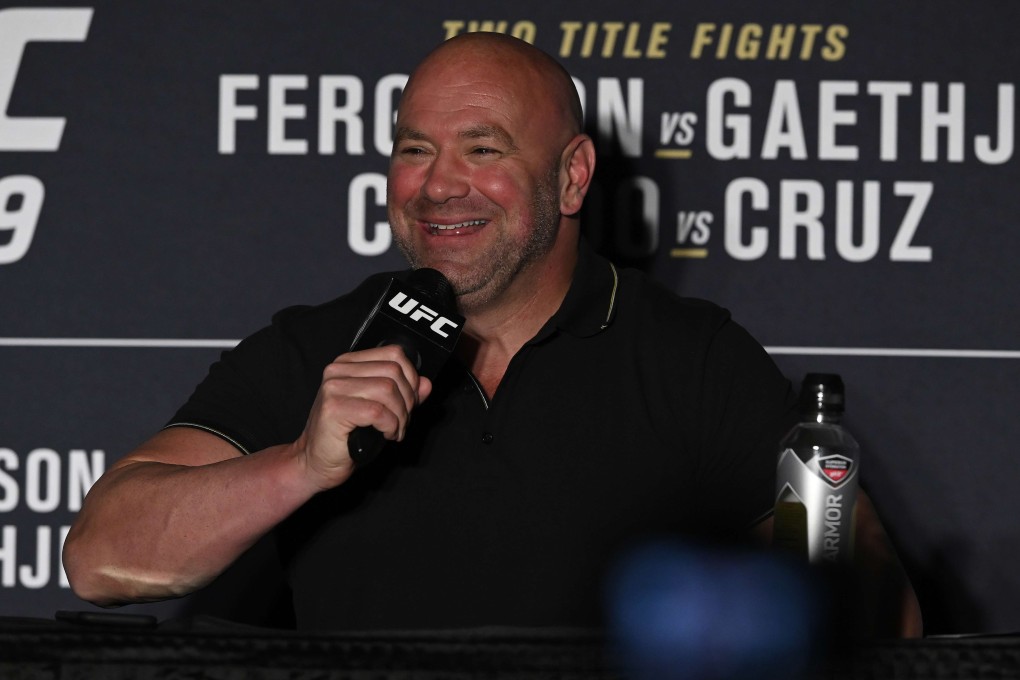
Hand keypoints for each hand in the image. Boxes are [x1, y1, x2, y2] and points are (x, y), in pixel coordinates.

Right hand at [292, 344, 431, 490]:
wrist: (315, 461)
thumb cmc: (346, 437)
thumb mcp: (380, 411)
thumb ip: (403, 394)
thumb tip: (425, 383)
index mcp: (348, 364)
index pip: (394, 354)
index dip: (411, 379)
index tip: (410, 402)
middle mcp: (338, 370)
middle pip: (394, 371)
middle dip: (408, 400)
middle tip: (402, 422)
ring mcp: (334, 388)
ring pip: (388, 390)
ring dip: (400, 416)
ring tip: (395, 430)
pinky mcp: (334, 408)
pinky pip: (378, 411)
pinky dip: (390, 425)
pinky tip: (385, 434)